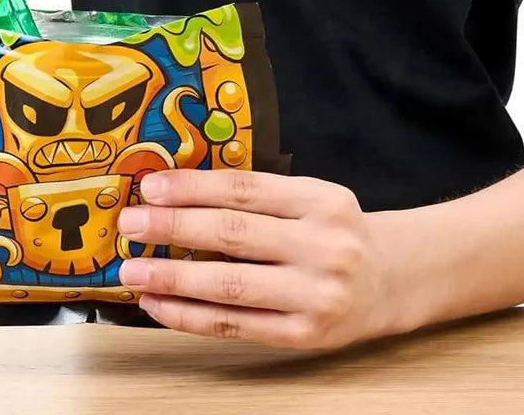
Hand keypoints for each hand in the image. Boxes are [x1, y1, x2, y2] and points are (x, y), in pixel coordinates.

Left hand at [116, 169, 397, 349]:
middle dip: (173, 228)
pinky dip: (189, 316)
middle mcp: (322, 246)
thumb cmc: (337, 231)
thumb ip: (260, 195)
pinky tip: (158, 304)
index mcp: (321, 200)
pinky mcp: (303, 336)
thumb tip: (177, 193)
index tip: (151, 186)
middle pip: (234, 234)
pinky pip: (235, 326)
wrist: (394, 279)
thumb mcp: (312, 197)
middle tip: (129, 224)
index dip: (194, 187)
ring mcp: (314, 295)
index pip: (246, 190)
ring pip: (231, 285)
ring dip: (173, 277)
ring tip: (132, 270)